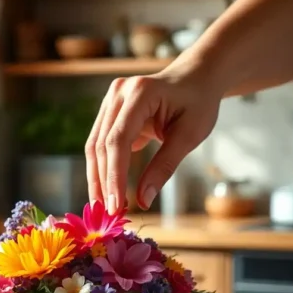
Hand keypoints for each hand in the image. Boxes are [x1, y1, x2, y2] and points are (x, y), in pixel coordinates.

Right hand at [85, 67, 221, 212]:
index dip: (114, 175)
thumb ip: (164, 167)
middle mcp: (118, 93)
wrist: (196, 78)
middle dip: (103, 181)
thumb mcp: (189, 136)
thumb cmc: (198, 103)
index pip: (118, 140)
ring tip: (103, 207)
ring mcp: (110, 100)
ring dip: (97, 178)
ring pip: (95, 145)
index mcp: (140, 93)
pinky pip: (100, 143)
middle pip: (101, 144)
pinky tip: (106, 190)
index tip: (116, 206)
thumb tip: (143, 201)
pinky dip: (103, 168)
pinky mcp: (109, 111)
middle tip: (109, 214)